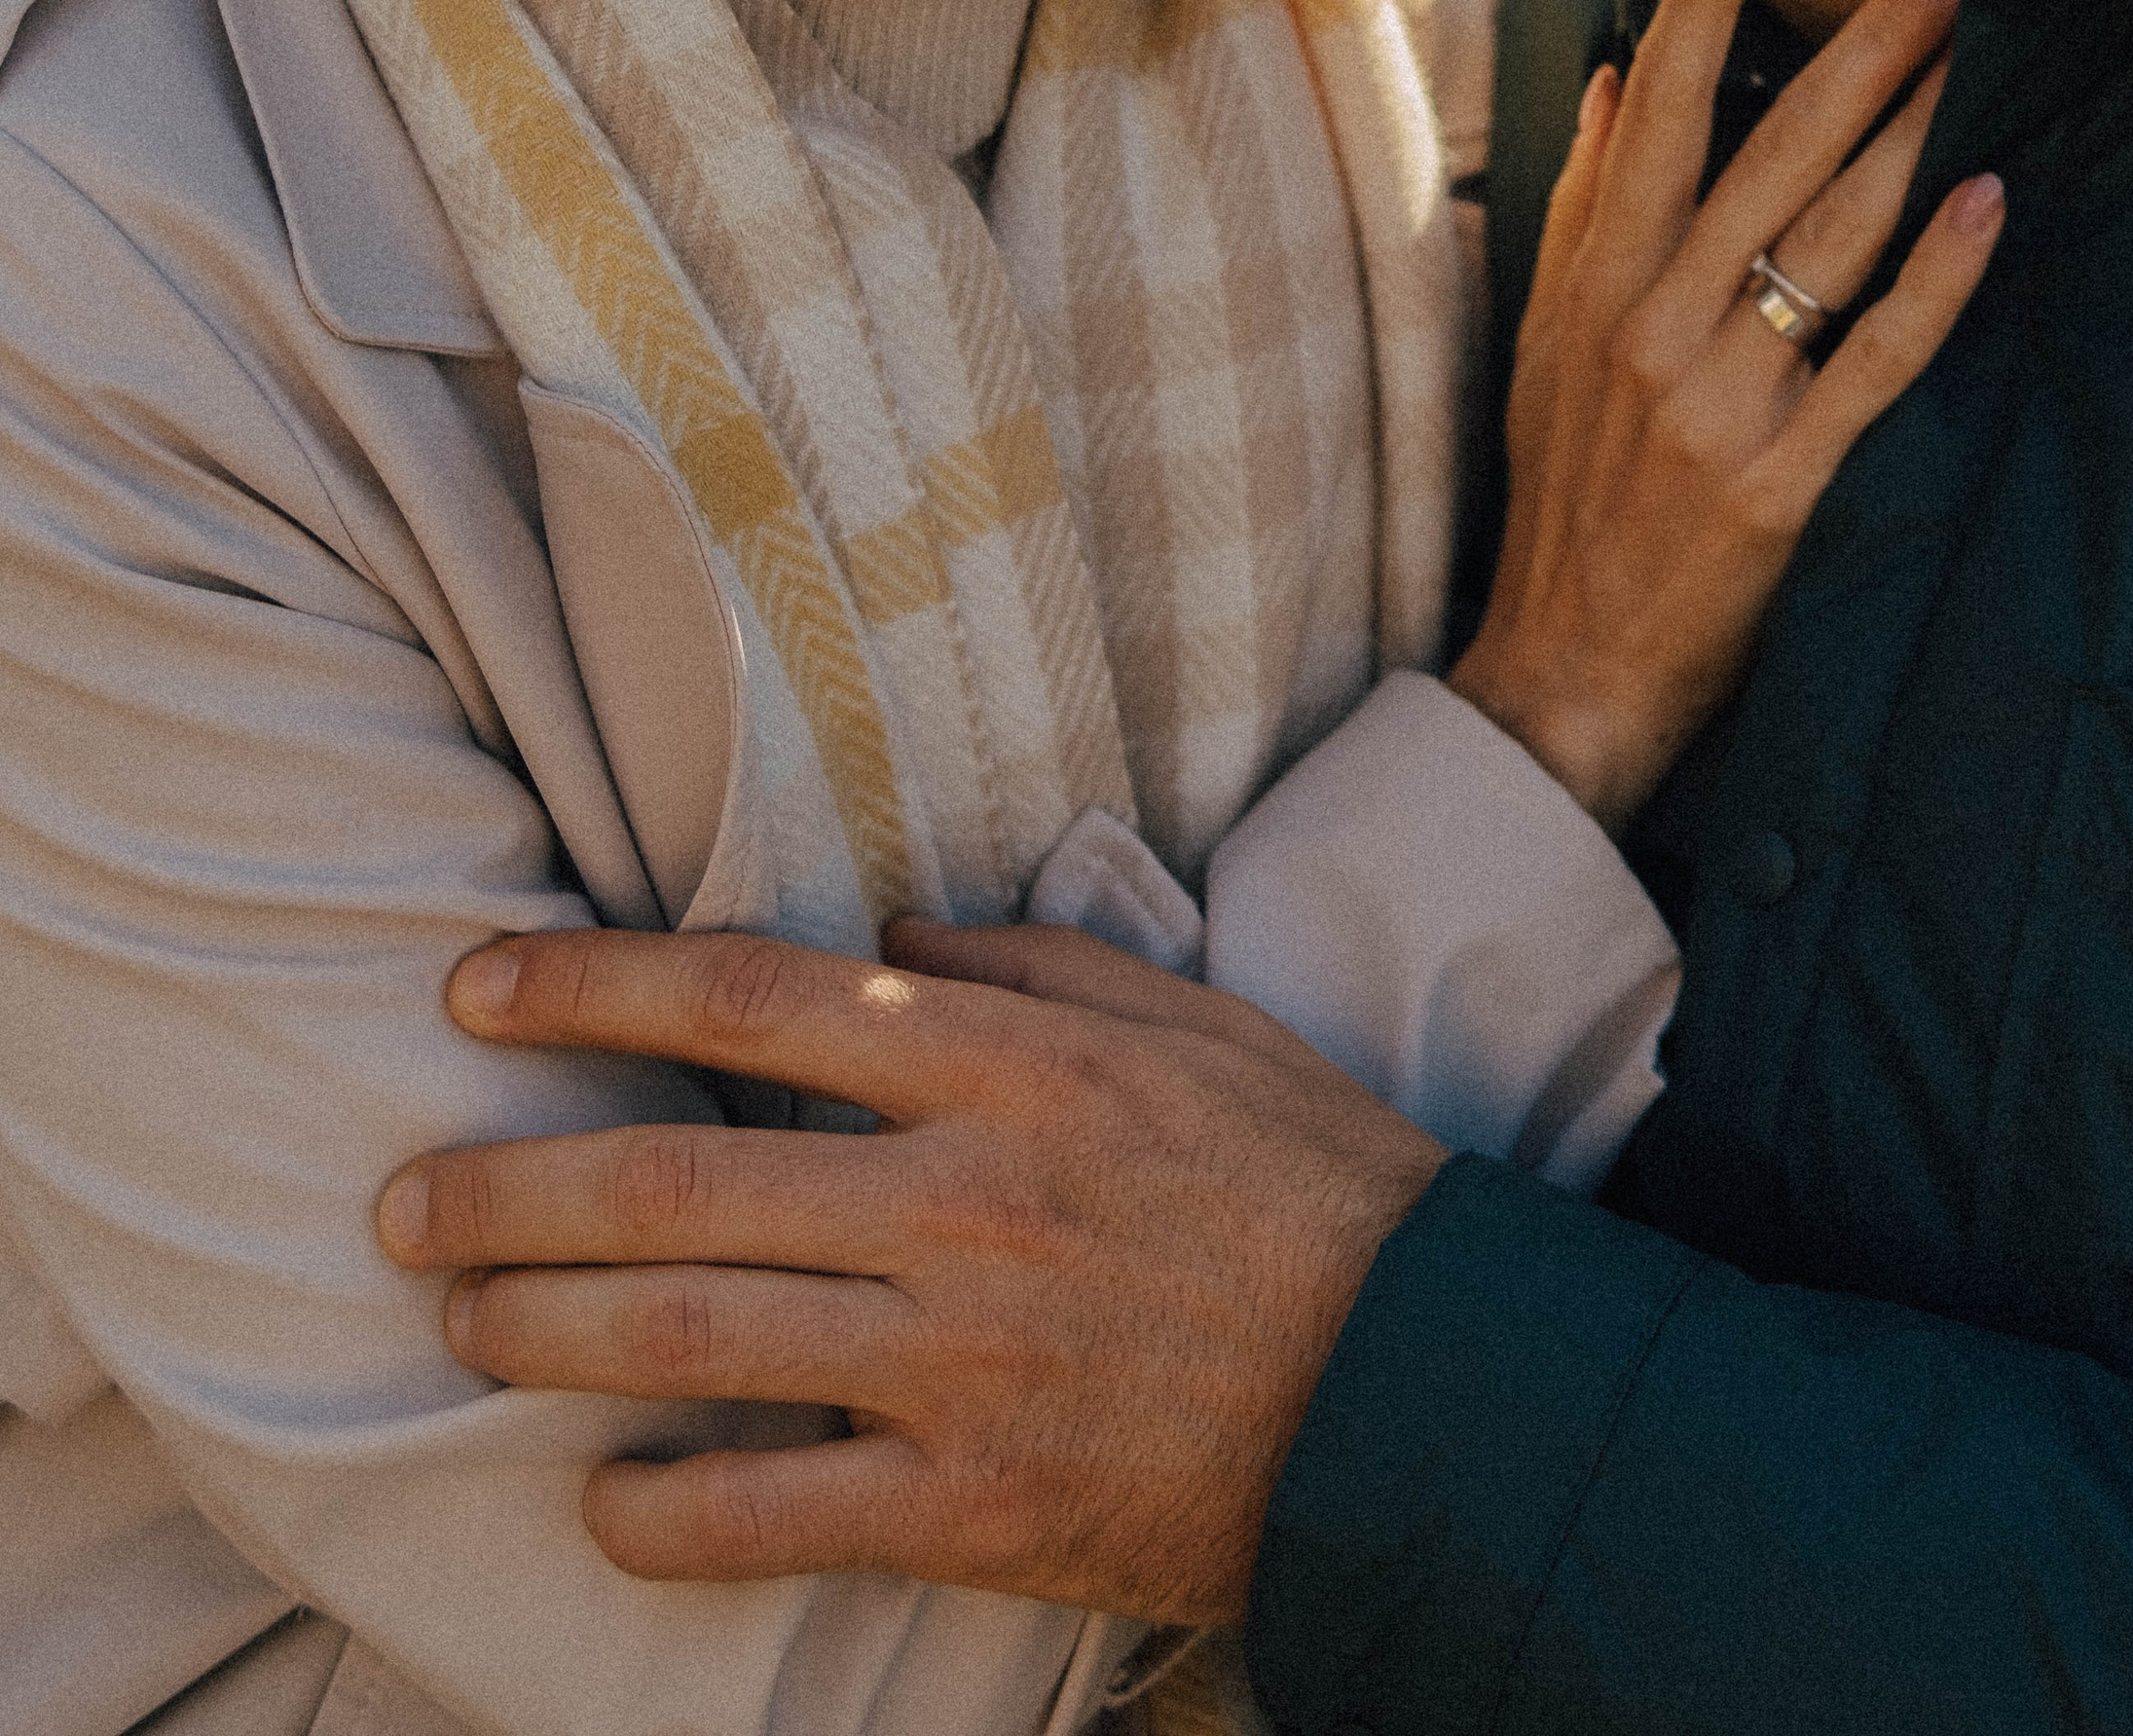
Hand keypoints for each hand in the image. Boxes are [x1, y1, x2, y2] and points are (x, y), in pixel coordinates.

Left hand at [377, 918, 1440, 1618]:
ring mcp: (961, 1360)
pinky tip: (600, 1502)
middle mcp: (960, 1200)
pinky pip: (774, 1516)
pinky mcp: (976, 1504)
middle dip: (509, 1184)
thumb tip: (884, 924)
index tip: (476, 987)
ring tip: (458, 1322)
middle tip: (403, 1199)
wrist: (1422, 1388)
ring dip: (542, 1329)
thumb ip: (1028, 960)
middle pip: (677, 1174)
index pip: (751, 995)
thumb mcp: (1187, 1017)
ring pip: (690, 1336)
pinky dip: (662, 1515)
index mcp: (1006, 1065)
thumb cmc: (1306, 1180)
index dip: (593, 984)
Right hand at [1448, 0, 2003, 831]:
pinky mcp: (1781, 479)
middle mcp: (1651, 320)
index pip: (1652, 103)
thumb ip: (1579, 205)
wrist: (1562, 675)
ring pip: (1828, 233)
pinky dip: (1934, 279)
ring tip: (1977, 38)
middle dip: (1860, 36)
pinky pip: (1873, 358)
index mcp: (1593, 279)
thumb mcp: (1542, 344)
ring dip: (1909, 126)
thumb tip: (1604, 71)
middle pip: (1767, 144)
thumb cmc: (1560, 499)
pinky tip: (1984, 201)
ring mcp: (1718, 398)